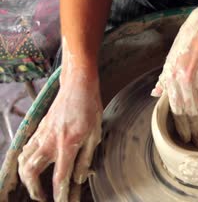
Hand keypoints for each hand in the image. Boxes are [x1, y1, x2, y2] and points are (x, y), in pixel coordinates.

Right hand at [18, 70, 101, 200]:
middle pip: (31, 172)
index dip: (59, 194)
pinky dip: (25, 161)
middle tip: (42, 198)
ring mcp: (42, 134)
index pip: (60, 176)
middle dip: (34, 189)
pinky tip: (33, 165)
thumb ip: (86, 158)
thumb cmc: (90, 107)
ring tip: (35, 185)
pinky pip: (26, 148)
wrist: (78, 85)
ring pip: (23, 161)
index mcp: (68, 144)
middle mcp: (51, 141)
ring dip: (26, 177)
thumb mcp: (95, 134)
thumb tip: (79, 178)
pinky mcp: (39, 128)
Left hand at [153, 3, 197, 146]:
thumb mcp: (170, 59)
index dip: (181, 126)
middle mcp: (187, 77)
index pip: (176, 108)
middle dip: (196, 130)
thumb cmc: (186, 43)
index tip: (185, 138)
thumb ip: (164, 79)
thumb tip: (154, 95)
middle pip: (192, 112)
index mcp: (173, 76)